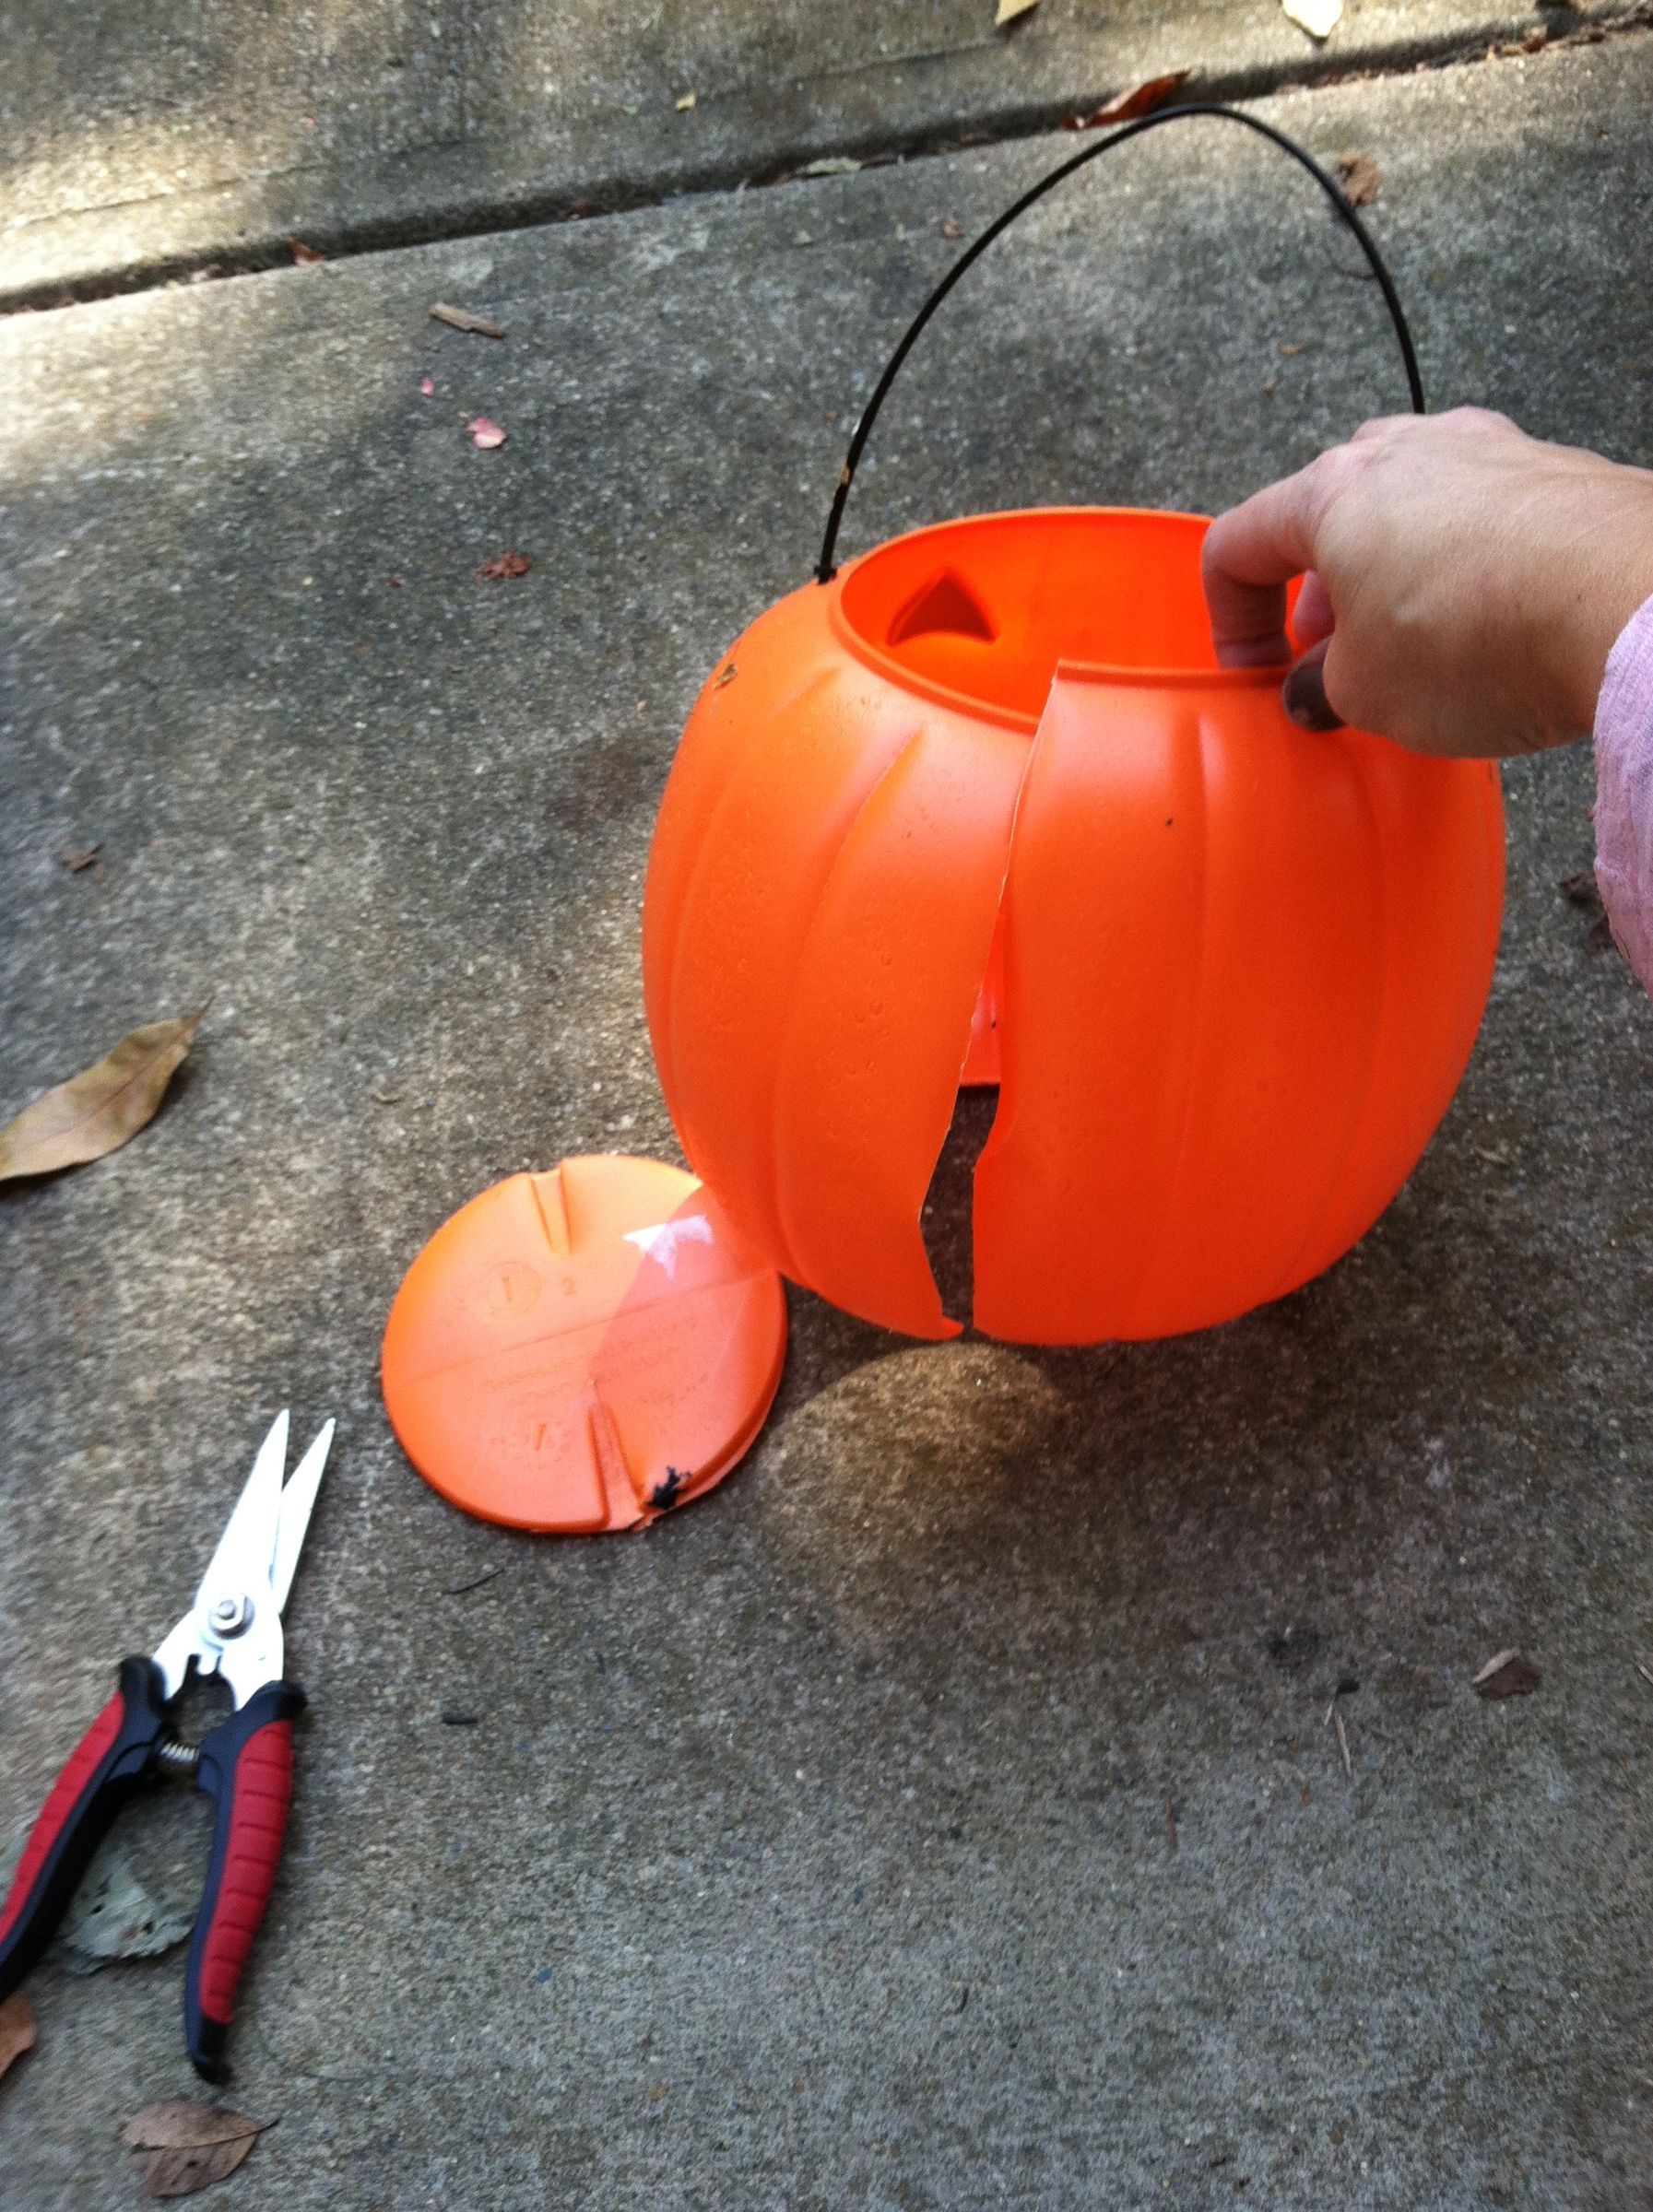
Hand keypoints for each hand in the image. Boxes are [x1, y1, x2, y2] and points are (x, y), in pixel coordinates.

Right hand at [1201, 407, 1652, 756]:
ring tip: (1418, 644)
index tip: (1260, 675)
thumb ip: (1323, 688)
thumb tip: (1317, 691)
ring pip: (1410, 508)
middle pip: (1328, 514)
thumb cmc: (1478, 637)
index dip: (1231, 620)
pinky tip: (1493, 626)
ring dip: (1394, 574)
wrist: (1627, 598)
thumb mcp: (1367, 695)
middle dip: (1319, 592)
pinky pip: (1485, 517)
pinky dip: (1468, 567)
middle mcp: (1406, 450)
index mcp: (1331, 493)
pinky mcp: (1557, 471)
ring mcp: (1488, 450)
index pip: (1237, 543)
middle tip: (1335, 657)